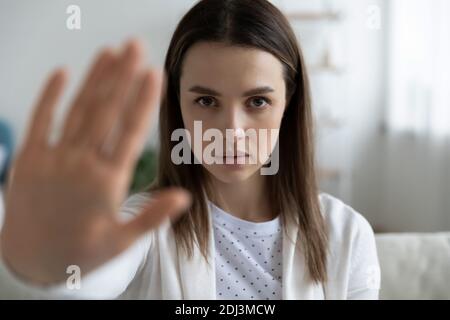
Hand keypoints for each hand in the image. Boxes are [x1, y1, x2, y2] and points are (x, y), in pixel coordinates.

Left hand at [0, 40, 190, 284]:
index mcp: (107, 183)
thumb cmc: (81, 252)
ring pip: (78, 110)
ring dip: (95, 78)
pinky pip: (40, 120)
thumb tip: (184, 196)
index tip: (155, 73)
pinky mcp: (27, 159)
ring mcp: (52, 159)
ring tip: (110, 52)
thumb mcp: (121, 242)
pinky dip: (50, 95)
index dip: (144, 100)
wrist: (29, 262)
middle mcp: (80, 165)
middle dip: (123, 75)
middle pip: (106, 111)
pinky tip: (62, 72)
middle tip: (135, 46)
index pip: (131, 132)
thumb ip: (153, 217)